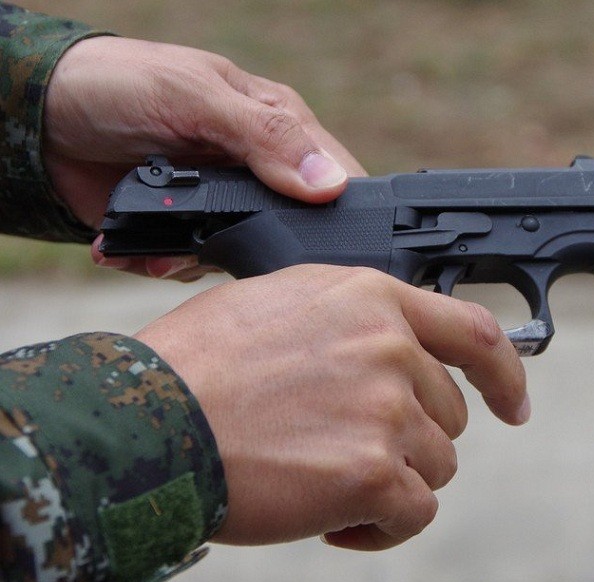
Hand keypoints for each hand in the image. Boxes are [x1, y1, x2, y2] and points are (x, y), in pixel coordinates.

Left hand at [43, 36, 364, 280]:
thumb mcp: (198, 99)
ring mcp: (220, 204)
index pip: (334, 178)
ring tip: (158, 247)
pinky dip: (162, 264)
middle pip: (292, 230)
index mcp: (277, 126)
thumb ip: (265, 138)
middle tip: (215, 246)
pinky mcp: (183, 231)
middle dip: (259, 251)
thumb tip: (331, 186)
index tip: (317, 248)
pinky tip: (132, 248)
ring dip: (197, 260)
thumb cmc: (120, 84)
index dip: (334, 214)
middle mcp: (256, 170)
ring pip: (242, 258)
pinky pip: (193, 266)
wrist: (38, 117)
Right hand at [134, 265, 529, 549]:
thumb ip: (352, 320)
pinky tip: (337, 523)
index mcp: (371, 299)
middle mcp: (391, 347)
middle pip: (448, 414)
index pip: (474, 332)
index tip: (513, 404)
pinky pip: (414, 514)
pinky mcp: (375, 472)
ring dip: (392, 484)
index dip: (505, 373)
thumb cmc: (200, 367)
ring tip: (330, 485)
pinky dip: (382, 528)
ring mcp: (387, 409)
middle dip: (409, 440)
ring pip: (436, 465)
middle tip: (348, 452)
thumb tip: (394, 350)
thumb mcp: (283, 305)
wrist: (149, 422)